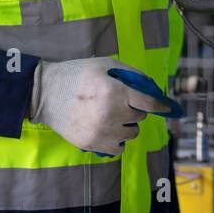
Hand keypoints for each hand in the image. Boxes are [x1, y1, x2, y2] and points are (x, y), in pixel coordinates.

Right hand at [29, 57, 183, 155]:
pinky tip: (108, 129)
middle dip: (135, 109)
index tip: (168, 107)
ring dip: (127, 125)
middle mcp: (110, 113)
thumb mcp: (105, 64)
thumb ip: (131, 74)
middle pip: (140, 117)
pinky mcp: (91, 144)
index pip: (149, 103)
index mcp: (115, 91)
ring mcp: (101, 131)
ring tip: (111, 115)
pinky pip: (118, 148)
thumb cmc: (77, 74)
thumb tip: (153, 86)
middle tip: (120, 101)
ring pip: (131, 133)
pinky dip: (117, 140)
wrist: (45, 92)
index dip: (162, 105)